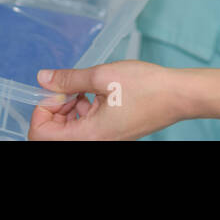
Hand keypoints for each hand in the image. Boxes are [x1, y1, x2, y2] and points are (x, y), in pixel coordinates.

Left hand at [28, 61, 184, 139]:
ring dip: (69, 107)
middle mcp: (94, 143)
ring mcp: (104, 140)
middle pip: (53, 134)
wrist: (178, 96)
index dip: (41, 110)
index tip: (54, 91)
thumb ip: (69, 79)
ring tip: (85, 87)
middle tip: (69, 87)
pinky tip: (96, 92)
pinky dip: (84, 109)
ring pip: (69, 130)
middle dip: (55, 108)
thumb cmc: (147, 87)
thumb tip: (43, 78)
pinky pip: (86, 127)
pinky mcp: (111, 134)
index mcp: (89, 136)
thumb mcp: (103, 76)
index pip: (41, 135)